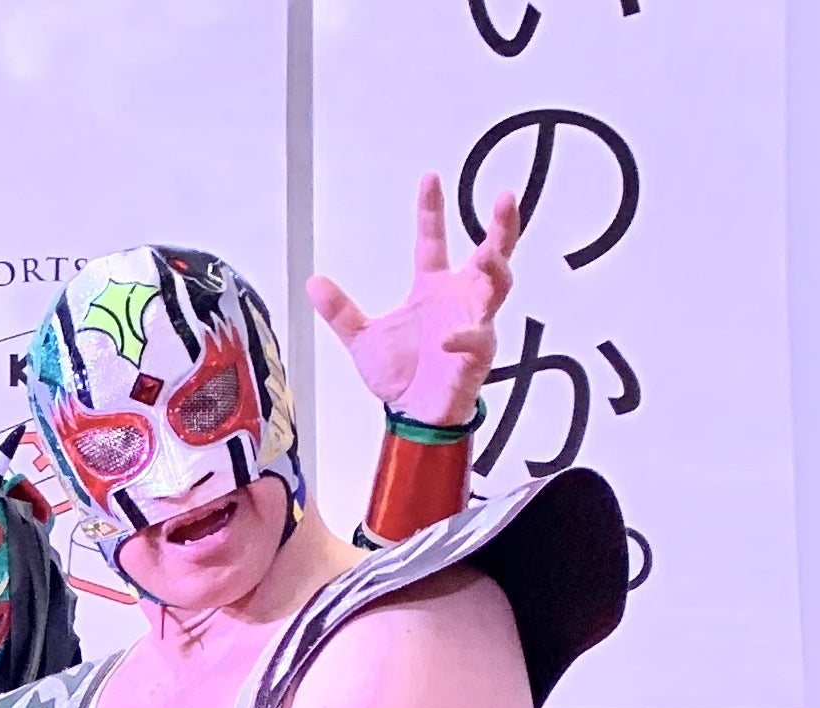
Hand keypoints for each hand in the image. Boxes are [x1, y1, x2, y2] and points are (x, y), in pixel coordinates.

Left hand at [304, 175, 520, 431]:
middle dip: (502, 226)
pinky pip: (477, 339)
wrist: (413, 417)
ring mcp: (474, 322)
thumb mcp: (362, 339)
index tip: (429, 178)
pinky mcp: (478, 354)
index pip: (433, 239)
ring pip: (498, 287)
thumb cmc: (400, 376)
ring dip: (496, 269)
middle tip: (505, 198)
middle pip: (491, 253)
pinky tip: (448, 339)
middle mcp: (460, 298)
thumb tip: (313, 281)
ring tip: (490, 253)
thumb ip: (341, 311)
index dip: (431, 209)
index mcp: (433, 287)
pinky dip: (465, 336)